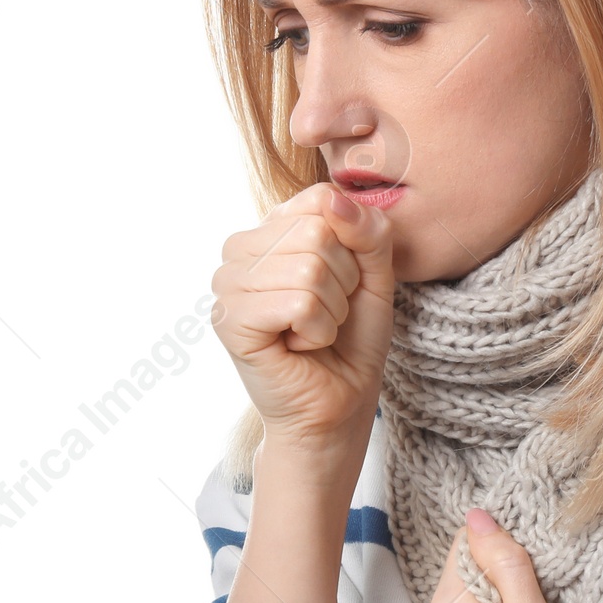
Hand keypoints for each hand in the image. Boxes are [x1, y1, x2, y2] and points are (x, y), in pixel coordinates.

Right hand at [209, 182, 395, 458]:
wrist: (340, 403)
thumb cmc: (352, 340)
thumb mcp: (375, 276)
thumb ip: (368, 231)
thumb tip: (335, 199)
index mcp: (271, 229)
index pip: (321, 200)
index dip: (352, 247)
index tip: (344, 283)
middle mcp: (240, 249)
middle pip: (317, 233)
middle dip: (343, 282)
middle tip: (328, 314)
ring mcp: (228, 284)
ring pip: (309, 269)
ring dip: (331, 311)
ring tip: (314, 331)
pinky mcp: (229, 320)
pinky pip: (298, 304)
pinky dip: (318, 331)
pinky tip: (300, 346)